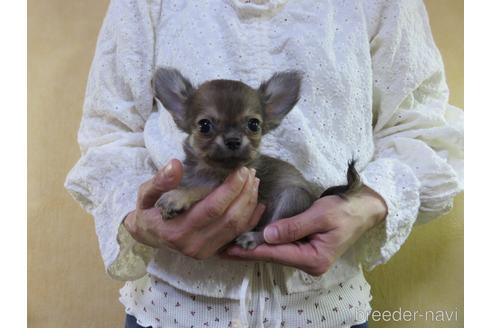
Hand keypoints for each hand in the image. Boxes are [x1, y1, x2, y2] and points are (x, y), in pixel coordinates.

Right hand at [123, 159, 264, 259]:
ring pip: (237, 228)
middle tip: (250, 173)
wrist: (147, 236)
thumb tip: (175, 165)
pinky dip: (251, 220)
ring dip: (250, 204)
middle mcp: (194, 244)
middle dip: (244, 194)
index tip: (240, 170)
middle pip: (230, 219)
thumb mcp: (146, 193)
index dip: (230, 189)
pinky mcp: (214, 253)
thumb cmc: (148, 211)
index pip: (212, 208)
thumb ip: (160, 180)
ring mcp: (205, 251)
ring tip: (254, 182)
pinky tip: (258, 203)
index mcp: (177, 229)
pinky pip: (238, 236)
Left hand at [223, 186, 386, 275]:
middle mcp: (309, 263)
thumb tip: (267, 235)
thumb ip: (294, 226)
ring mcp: (308, 257)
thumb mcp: (321, 215)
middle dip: (247, 250)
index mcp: (314, 259)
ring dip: (254, 246)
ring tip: (230, 243)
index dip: (250, 250)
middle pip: (273, 256)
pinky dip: (266, 242)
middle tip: (221, 246)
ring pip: (276, 252)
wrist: (365, 208)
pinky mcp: (307, 248)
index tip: (228, 249)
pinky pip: (282, 246)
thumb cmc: (346, 210)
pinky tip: (251, 238)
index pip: (275, 254)